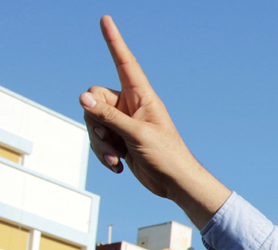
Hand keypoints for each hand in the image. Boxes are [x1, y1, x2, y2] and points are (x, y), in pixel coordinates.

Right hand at [79, 16, 229, 224]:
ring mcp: (123, 122)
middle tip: (110, 139)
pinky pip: (97, 139)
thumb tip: (83, 98)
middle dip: (95, 121)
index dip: (114, 41)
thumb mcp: (136, 135)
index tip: (105, 19)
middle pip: (94, 99)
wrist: (174, 182)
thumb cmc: (166, 156)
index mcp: (142, 96)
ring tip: (117, 158)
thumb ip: (108, 116)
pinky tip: (119, 167)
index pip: (124, 63)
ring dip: (100, 143)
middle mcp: (130, 105)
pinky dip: (104, 154)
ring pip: (92, 122)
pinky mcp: (119, 139)